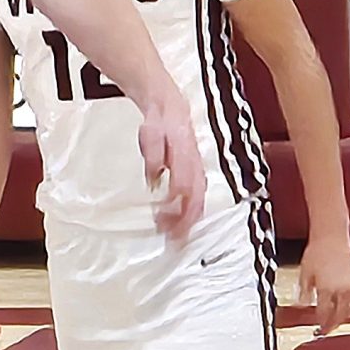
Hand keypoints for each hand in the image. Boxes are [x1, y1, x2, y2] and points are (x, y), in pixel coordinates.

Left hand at [137, 102, 207, 239]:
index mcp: (185, 155)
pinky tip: (179, 223)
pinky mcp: (196, 176)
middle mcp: (195, 166)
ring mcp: (197, 172)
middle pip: (196, 199)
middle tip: (172, 239)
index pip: (185, 186)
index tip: (164, 219)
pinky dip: (190, 214)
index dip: (176, 206)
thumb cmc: (160, 124)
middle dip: (185, 222)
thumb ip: (153, 158)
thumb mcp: (151, 135)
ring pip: (199, 201)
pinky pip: (197, 199)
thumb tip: (154, 182)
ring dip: (187, 221)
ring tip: (173, 236)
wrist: (171, 110)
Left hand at [299, 237, 349, 335]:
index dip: (321, 323)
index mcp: (326, 288)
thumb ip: (303, 291)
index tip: (317, 329)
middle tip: (327, 331)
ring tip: (338, 323)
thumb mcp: (304, 273)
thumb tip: (300, 305)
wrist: (331, 237)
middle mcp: (340, 288)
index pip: (324, 312)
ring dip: (344, 318)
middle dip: (333, 325)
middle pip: (339, 314)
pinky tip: (349, 309)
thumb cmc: (317, 251)